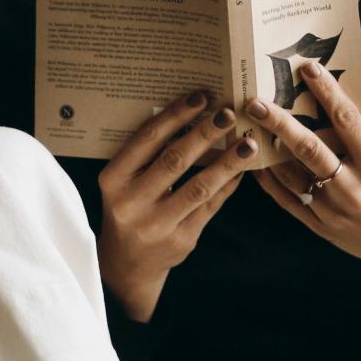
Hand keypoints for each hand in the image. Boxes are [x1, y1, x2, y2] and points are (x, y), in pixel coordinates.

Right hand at [98, 91, 258, 321]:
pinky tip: (241, 170)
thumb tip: (194, 114)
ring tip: (247, 143)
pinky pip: (211, 207)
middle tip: (229, 113)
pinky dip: (228, 185)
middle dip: (205, 134)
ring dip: (227, 162)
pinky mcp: (181, 241)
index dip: (176, 116)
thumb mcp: (124, 181)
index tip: (201, 96)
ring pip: (199, 186)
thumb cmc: (129, 208)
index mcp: (113, 180)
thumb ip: (148, 154)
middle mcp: (131, 203)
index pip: (147, 140)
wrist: (126, 264)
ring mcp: (157, 225)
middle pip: (175, 161)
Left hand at [246, 62, 360, 307]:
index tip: (308, 68)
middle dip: (280, 122)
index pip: (347, 121)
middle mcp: (353, 187)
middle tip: (255, 103)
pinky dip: (270, 182)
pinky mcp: (322, 227)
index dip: (326, 92)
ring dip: (268, 151)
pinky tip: (256, 164)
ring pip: (292, 175)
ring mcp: (334, 209)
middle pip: (309, 147)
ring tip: (249, 129)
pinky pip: (288, 201)